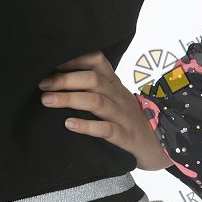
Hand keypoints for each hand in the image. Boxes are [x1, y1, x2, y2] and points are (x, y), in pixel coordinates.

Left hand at [38, 50, 172, 171]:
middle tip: (42, 83)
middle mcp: (118, 95)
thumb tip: (55, 76)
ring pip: (97, 102)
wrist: (159, 143)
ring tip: (47, 100)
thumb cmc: (127, 116)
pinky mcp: (125, 137)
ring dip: (70, 99)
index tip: (51, 61)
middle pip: (93, 80)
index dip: (74, 58)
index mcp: (114, 83)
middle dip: (65, 79)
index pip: (97, 60)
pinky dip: (87, 126)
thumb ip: (92, 86)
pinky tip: (69, 124)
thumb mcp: (114, 96)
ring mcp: (123, 116)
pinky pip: (106, 130)